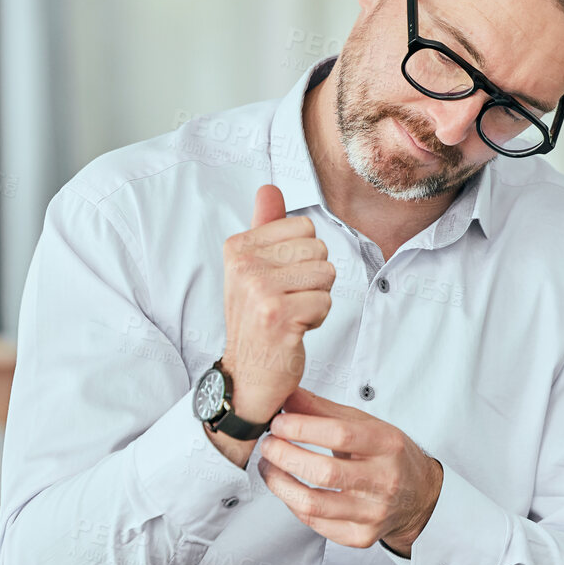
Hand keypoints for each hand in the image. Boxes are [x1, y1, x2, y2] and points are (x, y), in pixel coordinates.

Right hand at [214, 185, 334, 447]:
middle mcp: (244, 264)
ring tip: (290, 315)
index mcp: (238, 247)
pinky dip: (316, 319)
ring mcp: (259, 289)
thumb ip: (265, 227)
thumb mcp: (254, 269)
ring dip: (316, 299)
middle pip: (319, 249)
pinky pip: (324, 301)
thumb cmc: (256, 321)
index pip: (304, 226)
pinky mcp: (278, 314)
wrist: (247, 376)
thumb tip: (269, 188)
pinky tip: (293, 330)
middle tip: (286, 302)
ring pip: (326, 274)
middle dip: (313, 279)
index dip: (302, 257)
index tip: (279, 282)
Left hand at [257, 389, 443, 555]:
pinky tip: (288, 488)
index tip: (279, 423)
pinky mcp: (361, 537)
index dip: (302, 427)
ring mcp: (373, 513)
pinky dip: (292, 503)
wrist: (420, 495)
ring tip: (268, 466)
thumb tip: (287, 395)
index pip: (340, 434)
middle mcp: (384, 481)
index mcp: (387, 445)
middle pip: (324, 473)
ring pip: (313, 505)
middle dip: (285, 456)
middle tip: (268, 444)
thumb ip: (324, 409)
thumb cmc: (389, 456)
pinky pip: (315, 523)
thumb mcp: (365, 424)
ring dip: (279, 483)